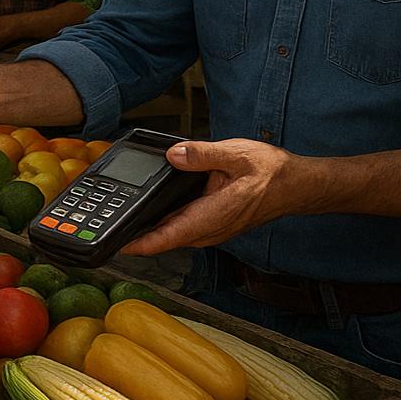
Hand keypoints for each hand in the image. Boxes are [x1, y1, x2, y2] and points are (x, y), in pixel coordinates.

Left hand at [123, 139, 307, 255]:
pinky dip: (163, 219)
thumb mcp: (236, 154)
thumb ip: (202, 154)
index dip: (140, 244)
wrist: (295, 185)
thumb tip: (173, 155)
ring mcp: (210, 229)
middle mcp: (209, 229)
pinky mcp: (211, 223)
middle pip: (163, 238)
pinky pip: (181, 225)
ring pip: (171, 232)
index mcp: (212, 216)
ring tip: (119, 217)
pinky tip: (150, 207)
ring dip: (148, 228)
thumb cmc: (271, 173)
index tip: (116, 245)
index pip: (168, 237)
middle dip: (135, 234)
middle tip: (104, 226)